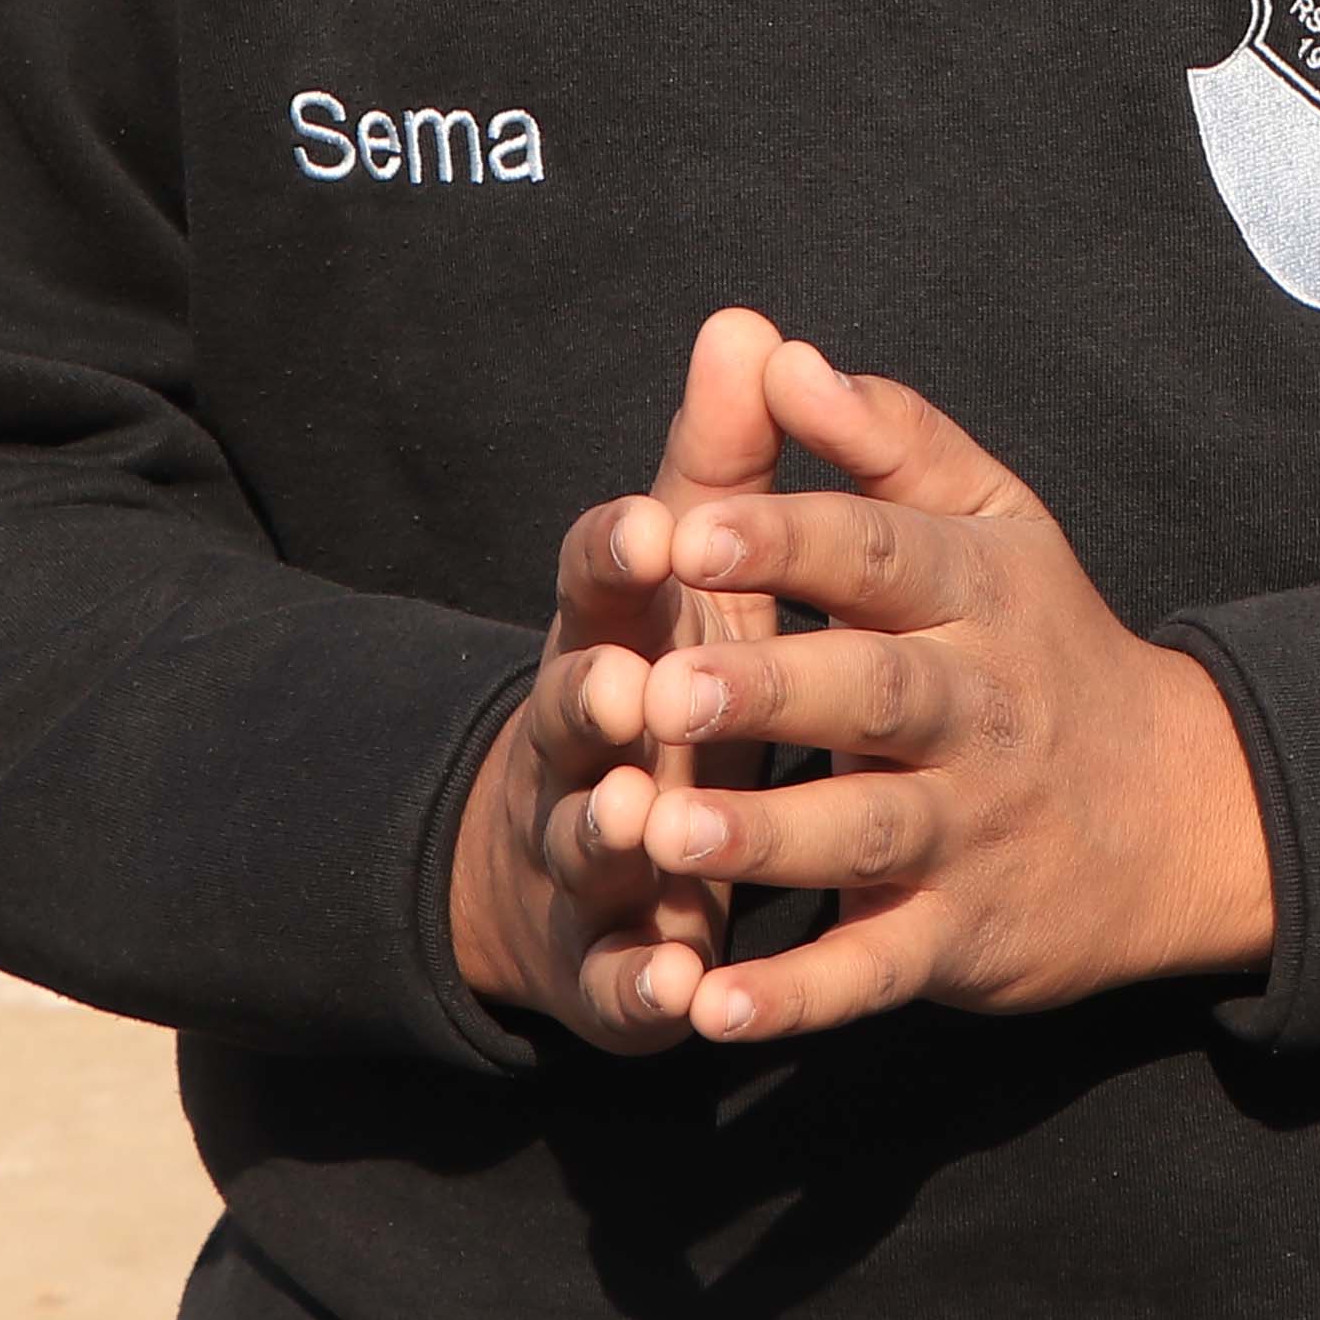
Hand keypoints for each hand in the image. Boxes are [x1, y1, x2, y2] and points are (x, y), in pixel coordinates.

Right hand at [446, 310, 783, 1050]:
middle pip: (573, 711)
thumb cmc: (672, 674)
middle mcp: (584, 741)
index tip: (649, 523)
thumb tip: (746, 321)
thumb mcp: (697, 572)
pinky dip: (644, 989)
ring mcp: (587, 854)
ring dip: (612, 830)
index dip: (613, 554)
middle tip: (634, 685)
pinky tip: (683, 997)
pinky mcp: (610, 964)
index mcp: (613, 635)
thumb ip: (724, 463)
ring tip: (645, 821)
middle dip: (595, 697)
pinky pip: (623, 981)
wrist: (599, 849)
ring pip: (589, 840)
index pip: (596, 582)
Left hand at [630, 339, 1272, 1043]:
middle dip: (766, 690)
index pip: (879, 553)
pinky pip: (877, 968)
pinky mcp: (960, 936)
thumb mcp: (993, 522)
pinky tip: (709, 1007)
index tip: (687, 530)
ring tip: (661, 836)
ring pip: (868, 832)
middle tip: (658, 693)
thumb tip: (774, 350)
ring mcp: (971, 827)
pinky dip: (800, 997)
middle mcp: (979, 706)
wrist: (1176, 814)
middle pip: (871, 691)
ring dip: (768, 840)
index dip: (786, 541)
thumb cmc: (1044, 641)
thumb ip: (885, 438)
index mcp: (975, 592)